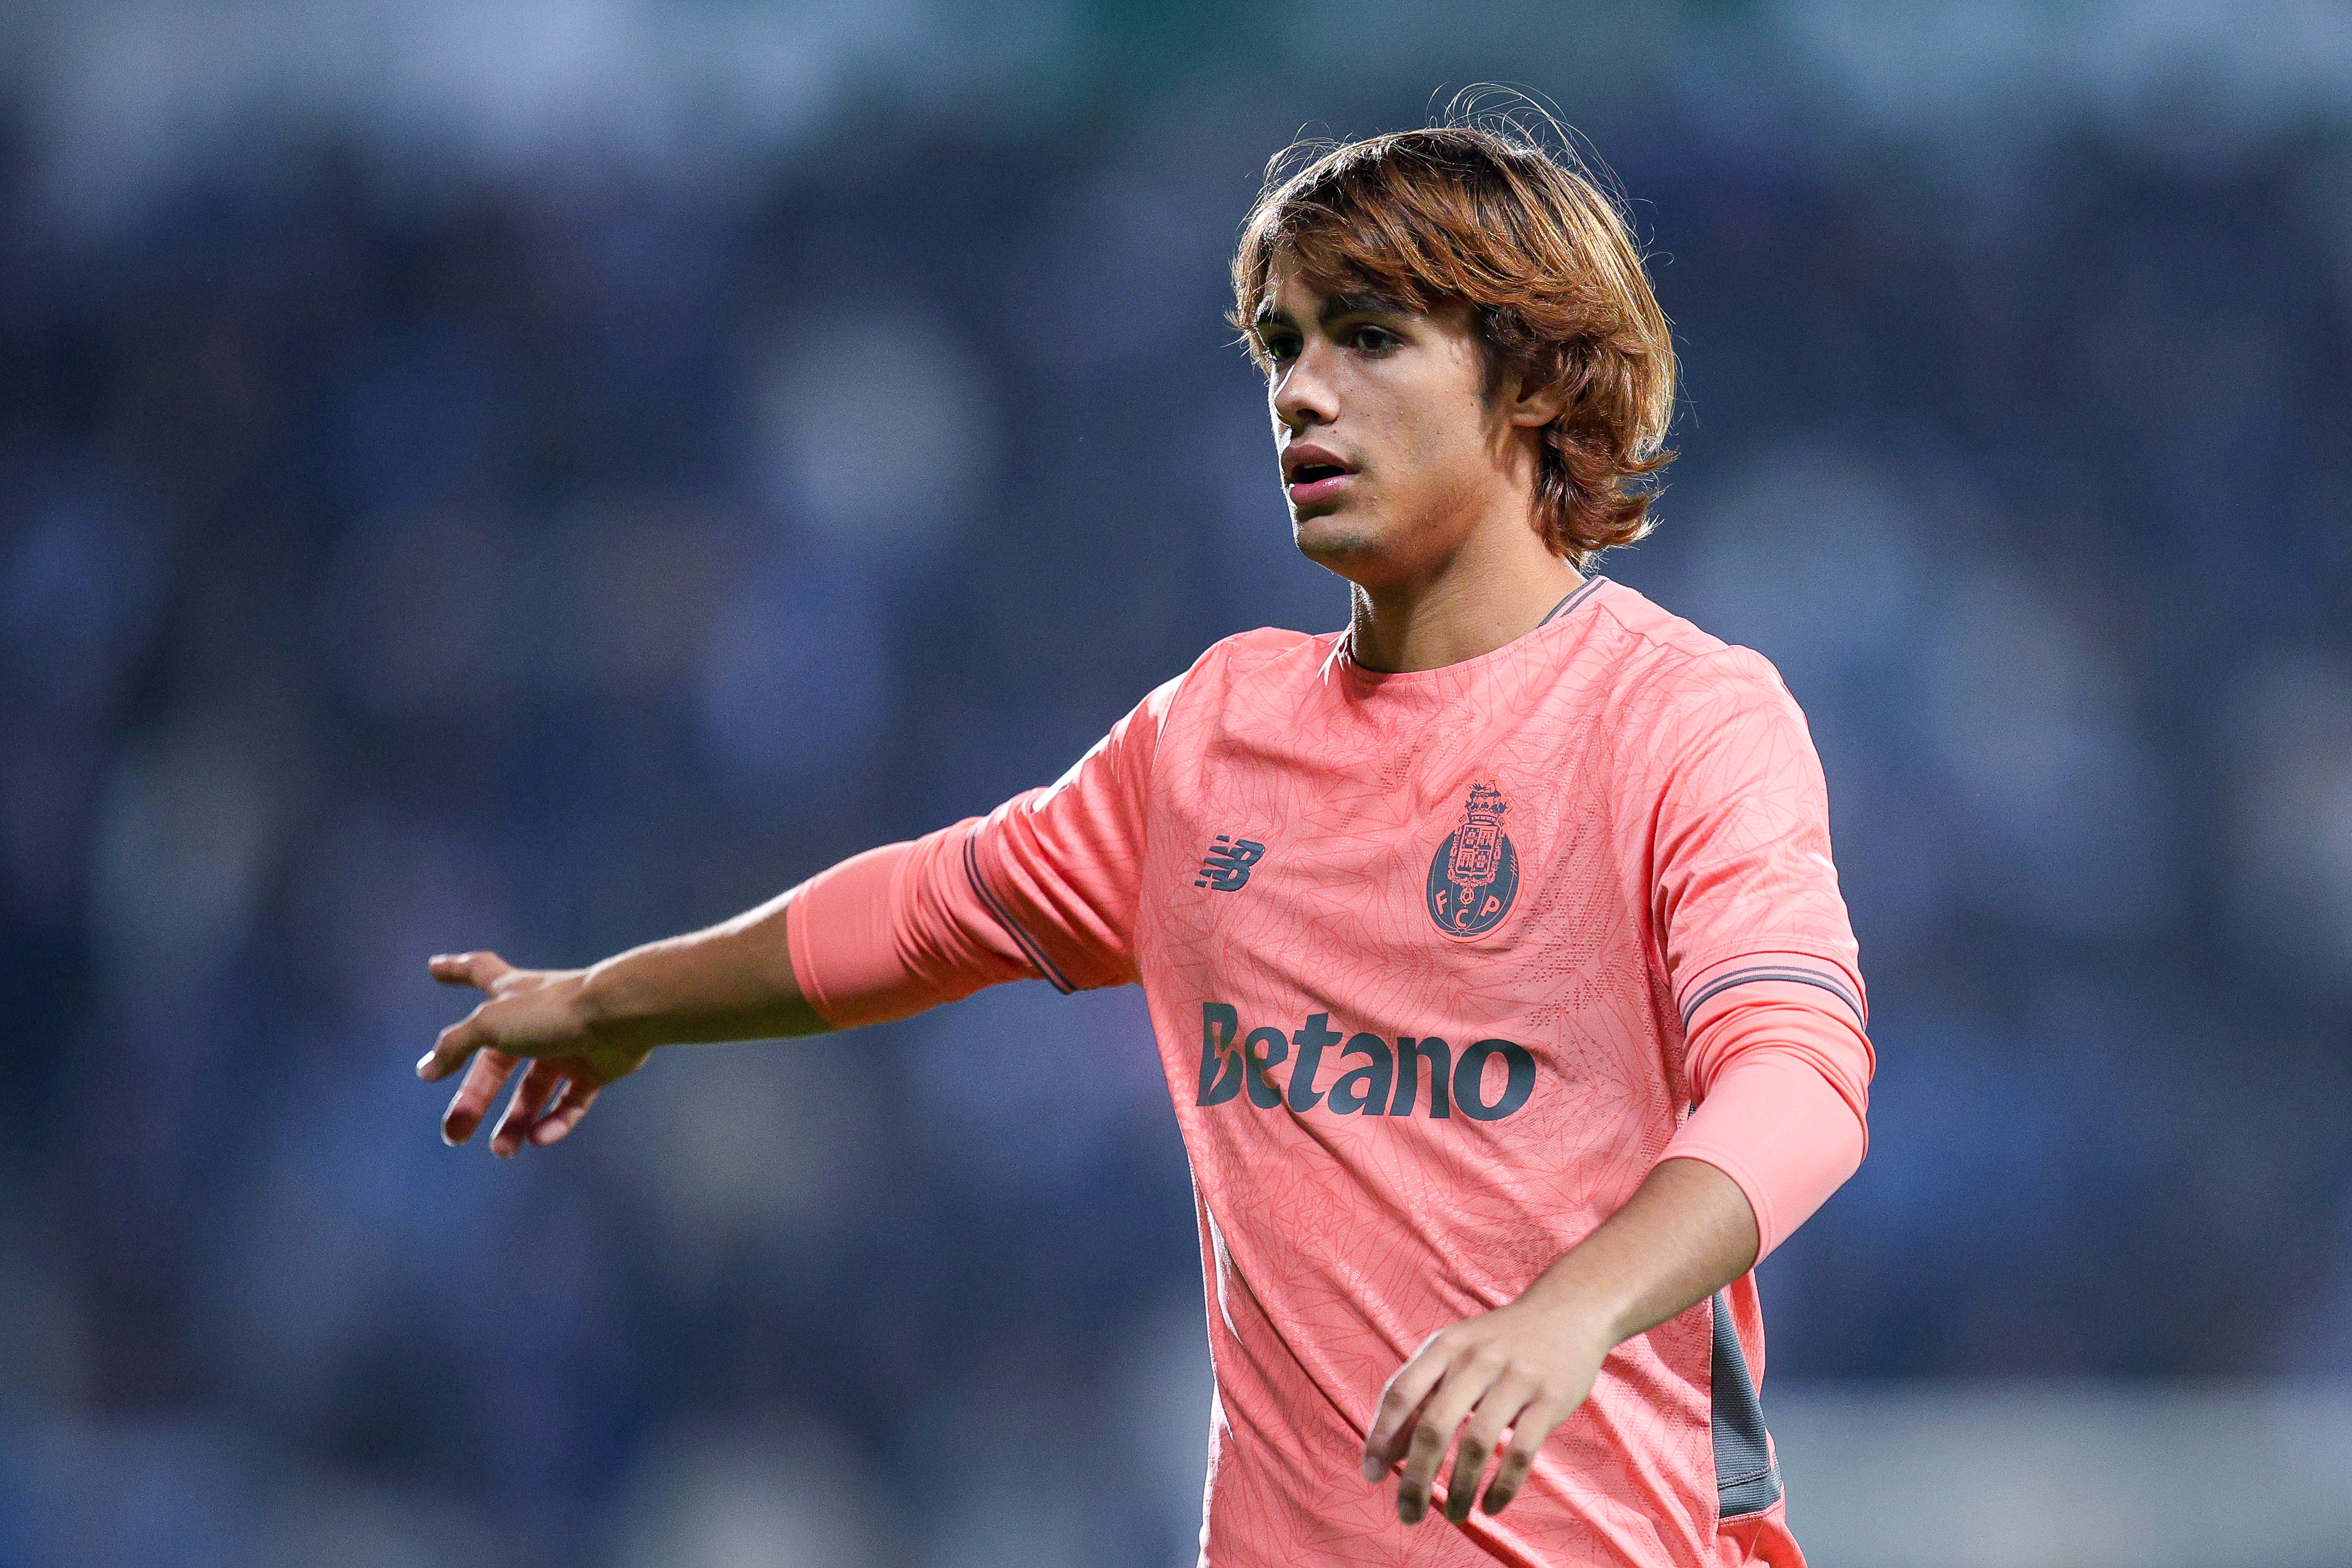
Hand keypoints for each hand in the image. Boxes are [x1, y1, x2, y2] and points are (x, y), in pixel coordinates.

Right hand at [416, 951, 652, 1155]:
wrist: (619, 1017)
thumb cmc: (552, 1011)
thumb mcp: (491, 1024)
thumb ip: (456, 1045)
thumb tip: (426, 1069)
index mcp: (512, 994)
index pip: (478, 973)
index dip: (455, 970)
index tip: (435, 967)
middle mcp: (538, 1019)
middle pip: (497, 1065)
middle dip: (474, 1099)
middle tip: (454, 1134)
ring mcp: (569, 1044)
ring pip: (535, 1090)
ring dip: (516, 1121)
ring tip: (502, 1149)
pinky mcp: (597, 1068)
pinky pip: (571, 1102)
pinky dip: (555, 1121)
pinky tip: (538, 1137)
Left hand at [1360, 1296, 1608, 1523]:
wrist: (1566, 1311)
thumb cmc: (1496, 1342)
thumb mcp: (1454, 1352)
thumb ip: (1420, 1394)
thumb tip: (1384, 1452)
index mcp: (1446, 1345)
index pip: (1402, 1392)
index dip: (1382, 1436)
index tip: (1372, 1475)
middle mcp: (1477, 1358)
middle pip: (1434, 1425)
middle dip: (1416, 1477)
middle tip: (1408, 1514)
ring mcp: (1516, 1377)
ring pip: (1478, 1443)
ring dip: (1460, 1488)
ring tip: (1453, 1515)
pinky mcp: (1550, 1398)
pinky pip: (1522, 1452)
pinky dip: (1503, 1486)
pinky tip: (1490, 1506)